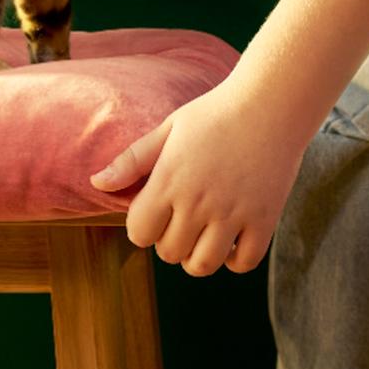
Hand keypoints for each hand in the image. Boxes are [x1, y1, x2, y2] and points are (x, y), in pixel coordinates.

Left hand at [93, 83, 316, 275]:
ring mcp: (233, 214)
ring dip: (198, 257)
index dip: (143, 227)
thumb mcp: (168, 129)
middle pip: (169, 253)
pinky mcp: (264, 220)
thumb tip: (96, 183)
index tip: (157, 211)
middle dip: (170, 241)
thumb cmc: (215, 114)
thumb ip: (132, 160)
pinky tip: (232, 239)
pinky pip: (243, 263)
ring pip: (203, 265)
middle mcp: (199, 202)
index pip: (139, 233)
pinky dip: (234, 260)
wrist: (272, 103)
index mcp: (170, 180)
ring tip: (204, 235)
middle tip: (183, 219)